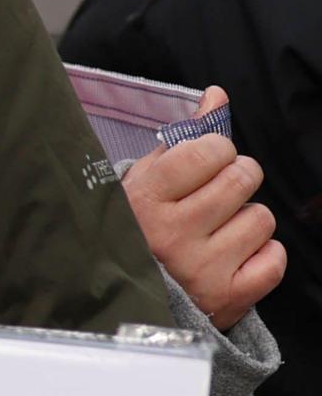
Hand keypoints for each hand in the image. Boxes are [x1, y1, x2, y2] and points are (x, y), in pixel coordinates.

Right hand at [123, 92, 283, 331]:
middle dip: (237, 178)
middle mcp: (170, 235)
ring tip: (219, 234)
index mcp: (145, 200)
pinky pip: (275, 260)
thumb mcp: (146, 180)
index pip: (209, 149)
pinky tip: (234, 259)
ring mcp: (199, 269)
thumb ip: (183, 138)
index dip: (215, 151)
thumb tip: (216, 96)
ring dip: (247, 222)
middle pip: (242, 177)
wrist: (120, 298)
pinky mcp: (226, 298)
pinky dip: (262, 257)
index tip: (203, 163)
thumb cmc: (137, 230)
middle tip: (217, 195)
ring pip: (262, 218)